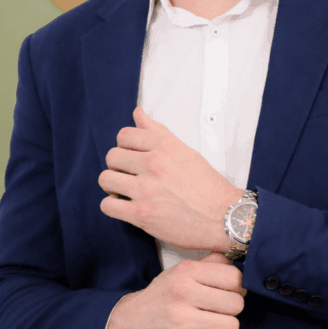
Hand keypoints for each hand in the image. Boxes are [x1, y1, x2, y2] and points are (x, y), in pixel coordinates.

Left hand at [99, 106, 243, 250]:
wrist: (222, 216)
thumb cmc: (206, 184)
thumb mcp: (184, 150)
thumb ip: (157, 131)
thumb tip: (137, 112)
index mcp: (165, 146)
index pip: (124, 135)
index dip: (125, 146)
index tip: (133, 155)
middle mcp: (153, 164)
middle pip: (112, 156)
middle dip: (118, 165)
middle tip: (129, 174)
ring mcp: (146, 190)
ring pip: (105, 179)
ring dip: (113, 185)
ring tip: (125, 190)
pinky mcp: (141, 215)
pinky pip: (107, 206)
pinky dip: (113, 206)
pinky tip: (125, 205)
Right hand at [105, 251, 246, 328]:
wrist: (129, 323)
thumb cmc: (162, 296)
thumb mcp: (180, 272)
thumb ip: (209, 264)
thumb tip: (238, 260)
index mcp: (186, 271)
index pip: (234, 277)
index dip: (238, 286)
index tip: (230, 291)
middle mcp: (183, 292)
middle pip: (236, 303)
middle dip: (233, 309)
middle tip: (222, 310)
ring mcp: (181, 319)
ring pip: (231, 326)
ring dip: (226, 327)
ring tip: (214, 323)